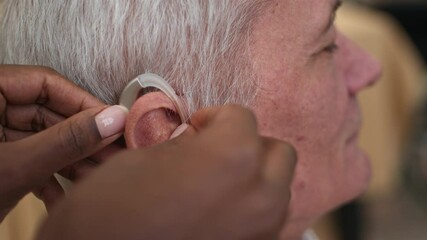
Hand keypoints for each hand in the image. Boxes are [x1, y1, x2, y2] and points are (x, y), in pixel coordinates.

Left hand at [0, 65, 126, 220]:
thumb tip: (113, 119)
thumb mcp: (15, 168)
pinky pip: (29, 156)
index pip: (44, 82)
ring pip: (43, 138)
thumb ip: (67, 141)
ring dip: (71, 162)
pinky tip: (63, 197)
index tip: (113, 122)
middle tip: (113, 156)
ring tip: (95, 181)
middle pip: (47, 113)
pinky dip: (48, 176)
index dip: (82, 102)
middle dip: (81, 140)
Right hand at [38, 105, 296, 239]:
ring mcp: (265, 231)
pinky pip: (269, 222)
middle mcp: (263, 195)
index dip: (213, 119)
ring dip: (254, 179)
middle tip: (211, 155)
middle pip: (277, 153)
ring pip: (278, 189)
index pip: (242, 116)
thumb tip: (198, 142)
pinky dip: (252, 211)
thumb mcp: (141, 159)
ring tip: (217, 188)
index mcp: (234, 156)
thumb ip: (185, 144)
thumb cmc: (109, 212)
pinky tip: (220, 216)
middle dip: (246, 146)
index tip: (194, 129)